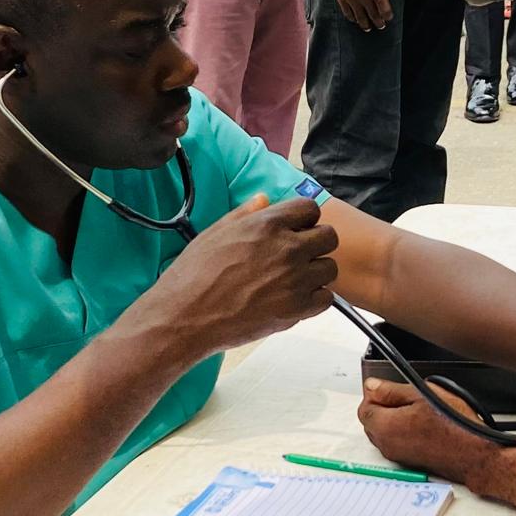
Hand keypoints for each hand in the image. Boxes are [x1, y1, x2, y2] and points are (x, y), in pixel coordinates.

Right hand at [148, 194, 338, 355]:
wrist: (185, 316)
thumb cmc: (194, 274)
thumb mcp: (215, 232)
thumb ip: (245, 213)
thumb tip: (264, 199)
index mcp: (267, 224)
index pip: (310, 208)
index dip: (303, 219)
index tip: (293, 230)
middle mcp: (286, 249)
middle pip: (329, 237)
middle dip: (316, 243)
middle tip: (298, 256)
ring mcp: (295, 280)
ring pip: (330, 268)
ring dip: (316, 272)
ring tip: (293, 280)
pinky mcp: (296, 309)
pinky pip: (327, 298)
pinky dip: (314, 298)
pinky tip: (294, 298)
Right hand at [328, 0, 391, 30]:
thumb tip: (385, 3)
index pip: (384, 10)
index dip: (387, 16)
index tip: (388, 19)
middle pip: (373, 16)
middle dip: (378, 22)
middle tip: (380, 26)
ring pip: (359, 17)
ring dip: (365, 24)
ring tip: (367, 27)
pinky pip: (347, 12)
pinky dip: (352, 18)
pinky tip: (355, 19)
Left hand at [355, 377, 501, 487]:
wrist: (474, 455)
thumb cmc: (455, 426)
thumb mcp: (422, 394)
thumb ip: (391, 390)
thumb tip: (372, 386)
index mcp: (385, 426)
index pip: (364, 407)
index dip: (375, 394)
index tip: (389, 388)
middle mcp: (387, 444)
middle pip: (372, 421)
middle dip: (383, 407)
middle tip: (407, 397)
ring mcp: (398, 455)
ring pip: (385, 432)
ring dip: (394, 420)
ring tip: (419, 410)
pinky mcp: (409, 461)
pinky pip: (397, 442)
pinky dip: (404, 432)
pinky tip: (425, 425)